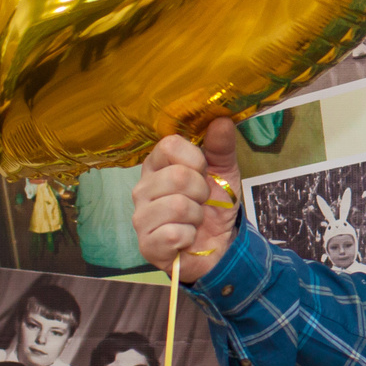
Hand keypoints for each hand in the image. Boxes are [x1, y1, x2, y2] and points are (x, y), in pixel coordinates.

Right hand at [135, 120, 241, 281]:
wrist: (220, 245)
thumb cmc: (215, 205)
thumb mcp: (224, 172)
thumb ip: (222, 147)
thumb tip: (222, 119)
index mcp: (157, 166)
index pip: (169, 145)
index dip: (196, 159)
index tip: (204, 172)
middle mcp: (143, 188)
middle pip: (176, 176)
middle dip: (201, 191)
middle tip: (201, 201)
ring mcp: (141, 217)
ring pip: (177, 205)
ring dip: (197, 216)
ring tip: (194, 220)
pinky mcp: (146, 245)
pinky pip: (172, 234)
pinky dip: (189, 237)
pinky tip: (186, 238)